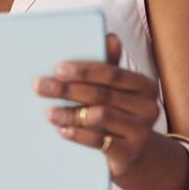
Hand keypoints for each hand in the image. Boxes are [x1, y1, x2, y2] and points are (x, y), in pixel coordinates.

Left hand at [33, 33, 160, 178]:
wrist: (133, 153)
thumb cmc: (117, 113)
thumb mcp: (114, 91)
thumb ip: (107, 66)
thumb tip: (109, 36)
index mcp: (144, 86)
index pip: (113, 74)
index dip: (85, 70)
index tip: (57, 68)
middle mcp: (148, 107)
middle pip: (103, 94)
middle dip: (68, 90)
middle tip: (40, 86)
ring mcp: (140, 132)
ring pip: (101, 117)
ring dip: (71, 113)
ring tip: (48, 112)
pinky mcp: (129, 153)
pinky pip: (100, 142)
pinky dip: (78, 134)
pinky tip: (61, 130)